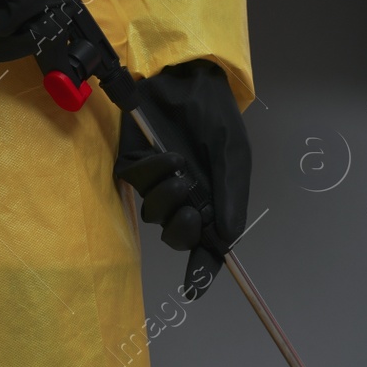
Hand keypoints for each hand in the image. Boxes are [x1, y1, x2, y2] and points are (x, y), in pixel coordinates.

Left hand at [114, 59, 250, 296]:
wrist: (188, 77)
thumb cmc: (215, 115)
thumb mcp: (233, 155)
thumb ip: (232, 196)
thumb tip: (228, 239)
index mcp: (212, 201)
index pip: (206, 246)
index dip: (201, 271)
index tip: (194, 289)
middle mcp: (183, 197)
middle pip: (178, 237)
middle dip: (183, 230)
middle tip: (193, 210)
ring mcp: (156, 183)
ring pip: (155, 213)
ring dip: (168, 197)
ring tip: (181, 170)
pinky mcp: (133, 165)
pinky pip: (137, 184)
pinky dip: (153, 173)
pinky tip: (166, 155)